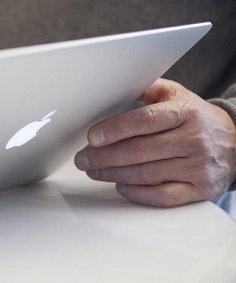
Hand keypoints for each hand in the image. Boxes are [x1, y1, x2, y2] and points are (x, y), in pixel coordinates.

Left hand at [74, 78, 235, 206]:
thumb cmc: (196, 117)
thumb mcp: (176, 95)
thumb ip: (146, 89)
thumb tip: (113, 86)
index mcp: (184, 113)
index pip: (144, 121)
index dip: (114, 130)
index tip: (92, 137)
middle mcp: (193, 140)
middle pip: (139, 151)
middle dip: (104, 156)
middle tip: (82, 159)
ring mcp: (197, 167)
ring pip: (147, 174)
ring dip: (113, 174)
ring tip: (94, 170)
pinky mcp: (200, 189)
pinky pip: (163, 196)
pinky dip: (138, 194)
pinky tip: (120, 186)